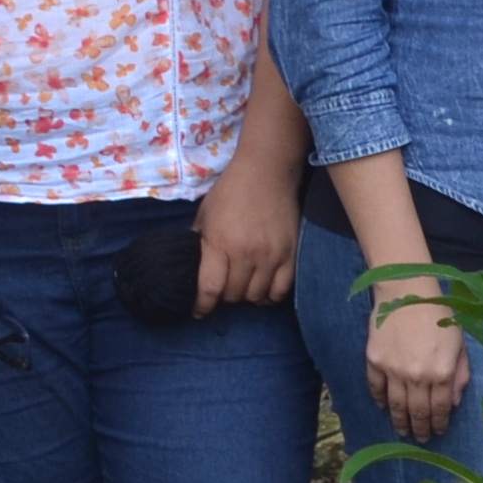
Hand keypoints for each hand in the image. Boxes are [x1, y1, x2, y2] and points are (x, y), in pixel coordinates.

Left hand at [194, 157, 299, 312]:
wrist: (267, 171)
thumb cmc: (231, 190)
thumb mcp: (205, 214)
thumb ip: (199, 242)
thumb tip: (192, 267)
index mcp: (221, 243)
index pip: (211, 288)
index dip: (202, 305)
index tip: (199, 311)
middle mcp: (247, 254)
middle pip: (234, 295)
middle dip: (224, 297)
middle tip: (222, 290)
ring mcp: (271, 255)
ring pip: (257, 296)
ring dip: (246, 297)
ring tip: (242, 287)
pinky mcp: (290, 254)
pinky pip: (281, 290)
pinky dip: (270, 296)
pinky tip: (263, 289)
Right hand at [362, 290, 469, 437]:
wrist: (407, 290)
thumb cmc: (439, 313)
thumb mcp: (459, 343)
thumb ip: (460, 374)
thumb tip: (453, 403)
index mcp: (442, 372)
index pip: (440, 408)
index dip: (439, 424)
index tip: (438, 432)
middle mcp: (418, 376)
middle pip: (418, 412)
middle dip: (420, 429)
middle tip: (420, 438)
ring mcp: (394, 370)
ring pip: (396, 405)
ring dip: (400, 421)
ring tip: (402, 430)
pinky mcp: (375, 360)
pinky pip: (376, 387)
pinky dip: (380, 400)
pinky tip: (383, 406)